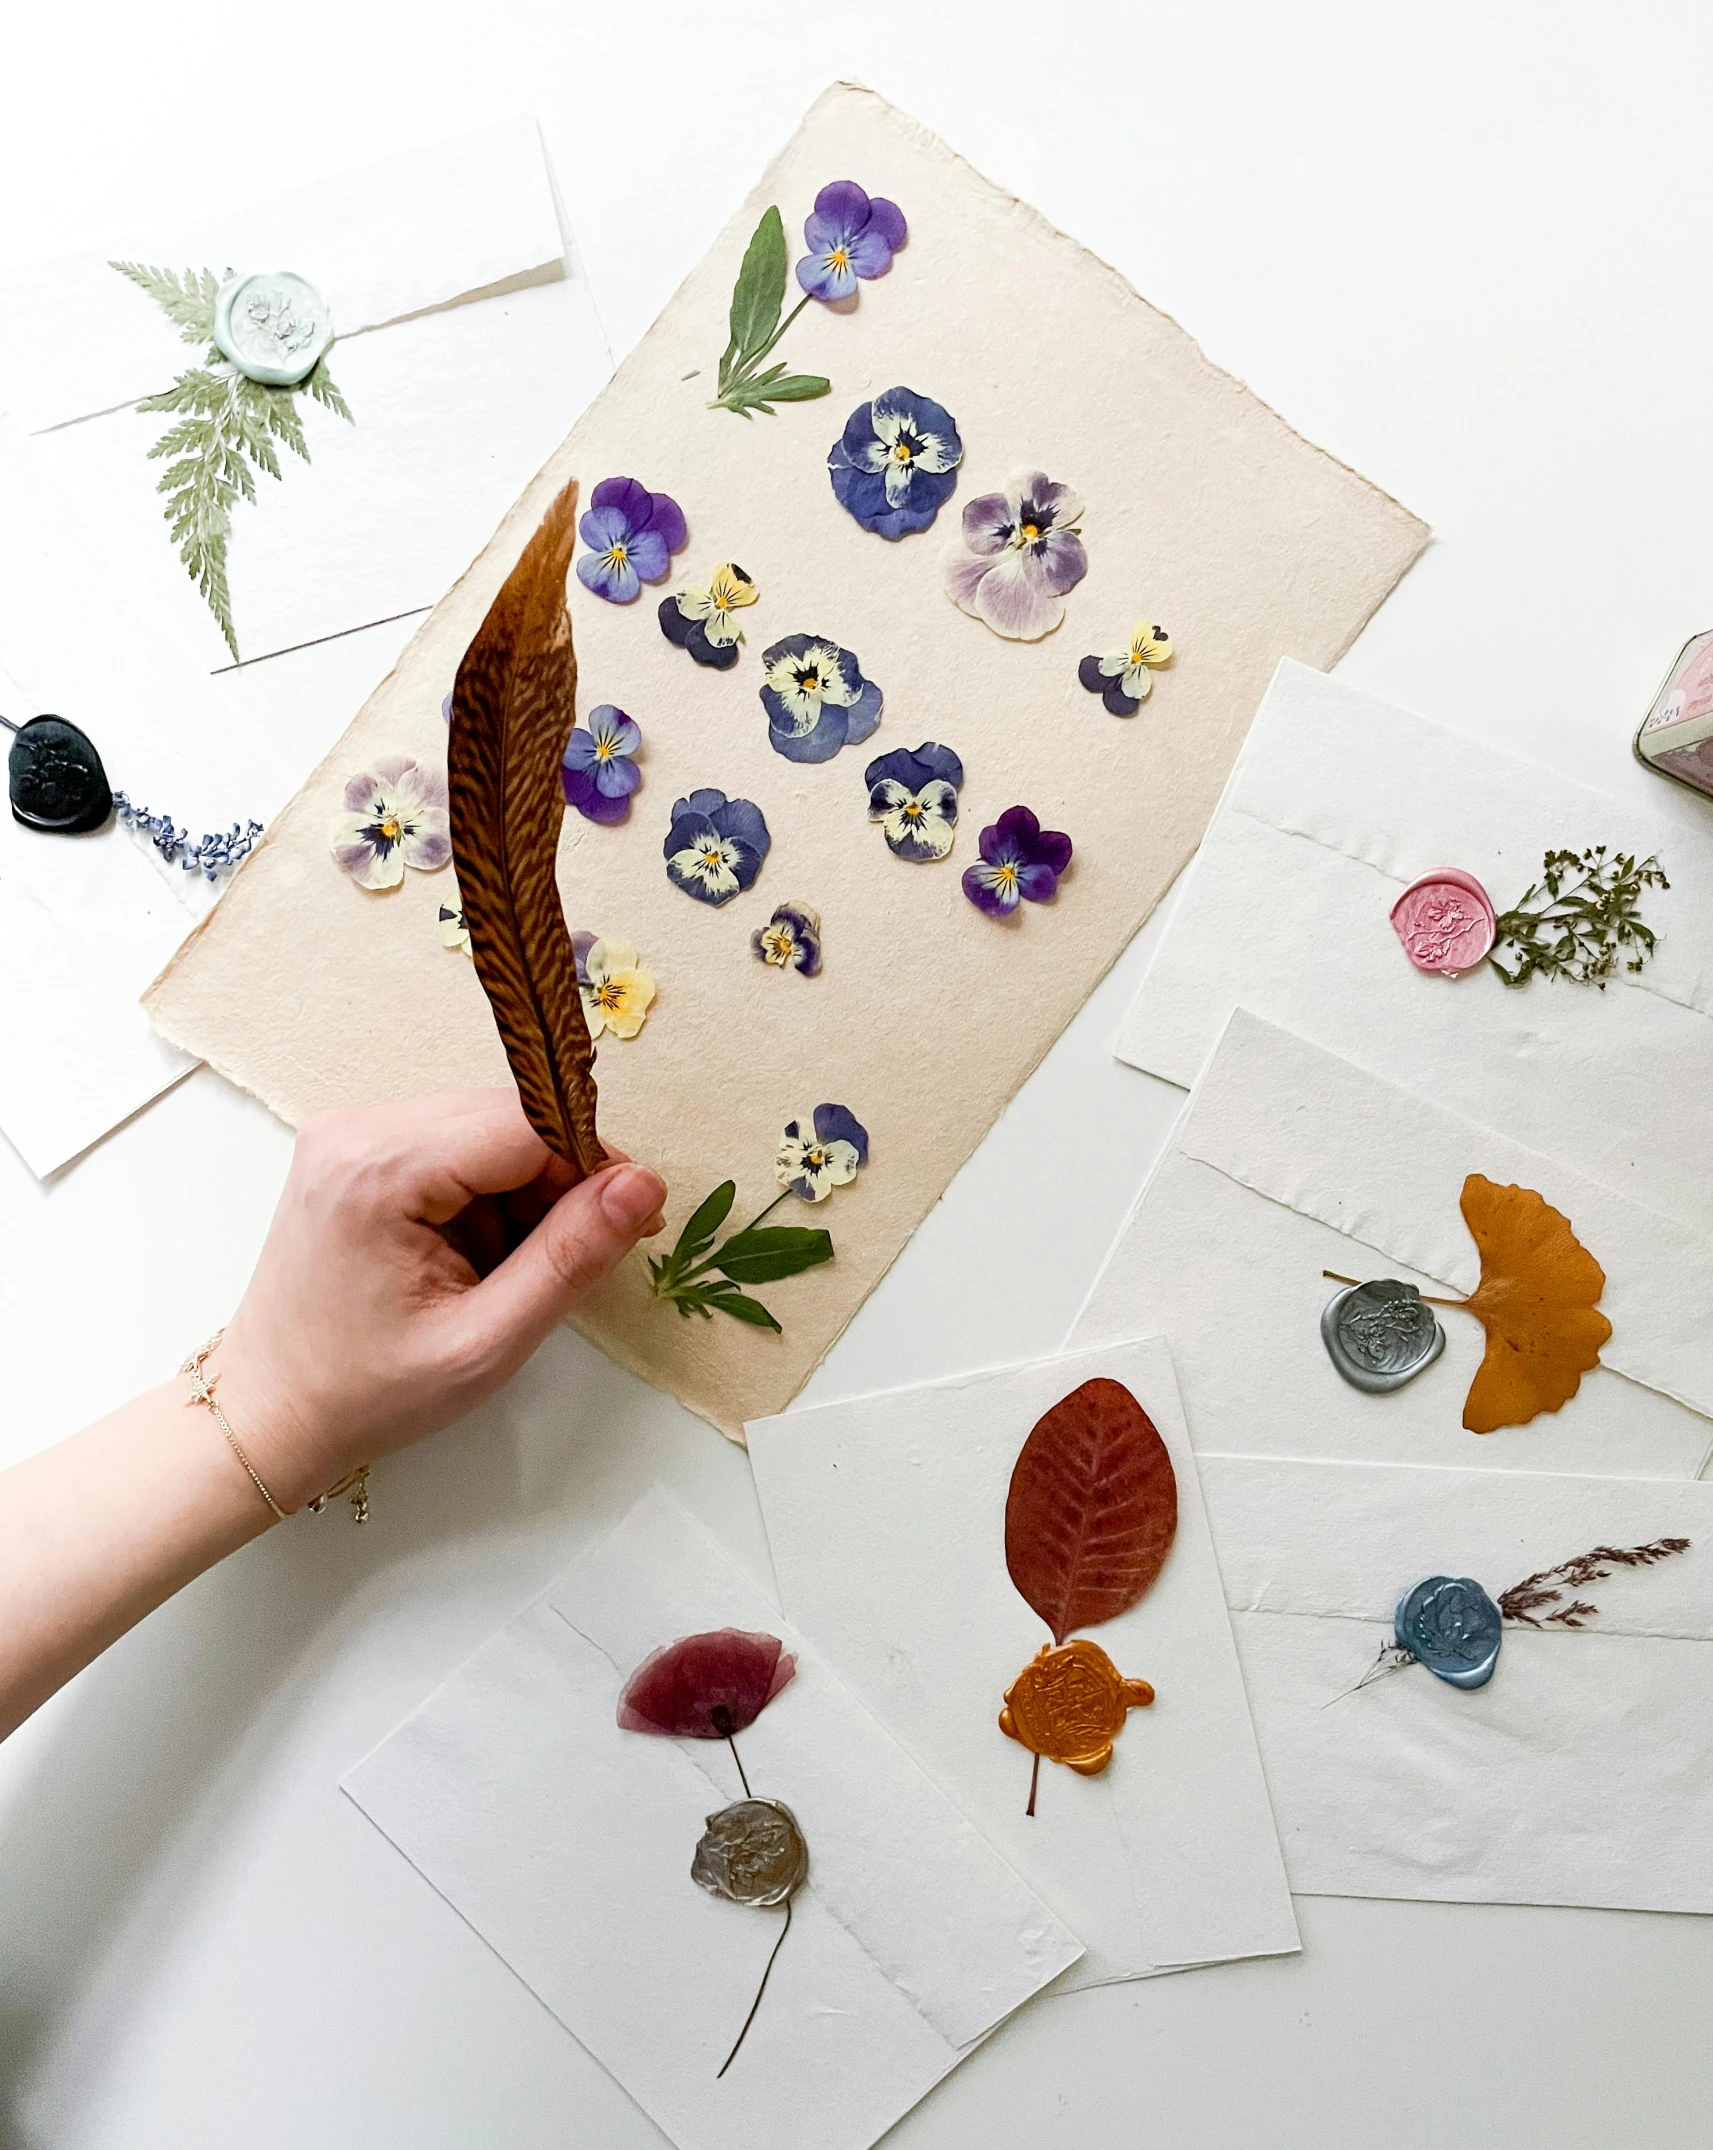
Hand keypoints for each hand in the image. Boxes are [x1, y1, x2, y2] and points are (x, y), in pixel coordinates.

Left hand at [210, 1090, 665, 1510]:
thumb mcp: (486, 1342)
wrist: (269, 1413)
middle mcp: (357, 1129)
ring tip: (512, 1270)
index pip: (525, 1123)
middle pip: (507, 1117)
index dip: (592, 1164)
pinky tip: (478, 1254)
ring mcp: (349, 1133)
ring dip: (524, 1190)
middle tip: (582, 1256)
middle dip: (561, 1179)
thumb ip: (570, 1258)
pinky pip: (453, 1145)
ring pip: (486, 1129)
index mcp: (378, 1170)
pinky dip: (487, 1193)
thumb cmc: (367, 1392)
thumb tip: (642, 1185)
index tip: (631, 1222)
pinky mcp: (353, 1149)